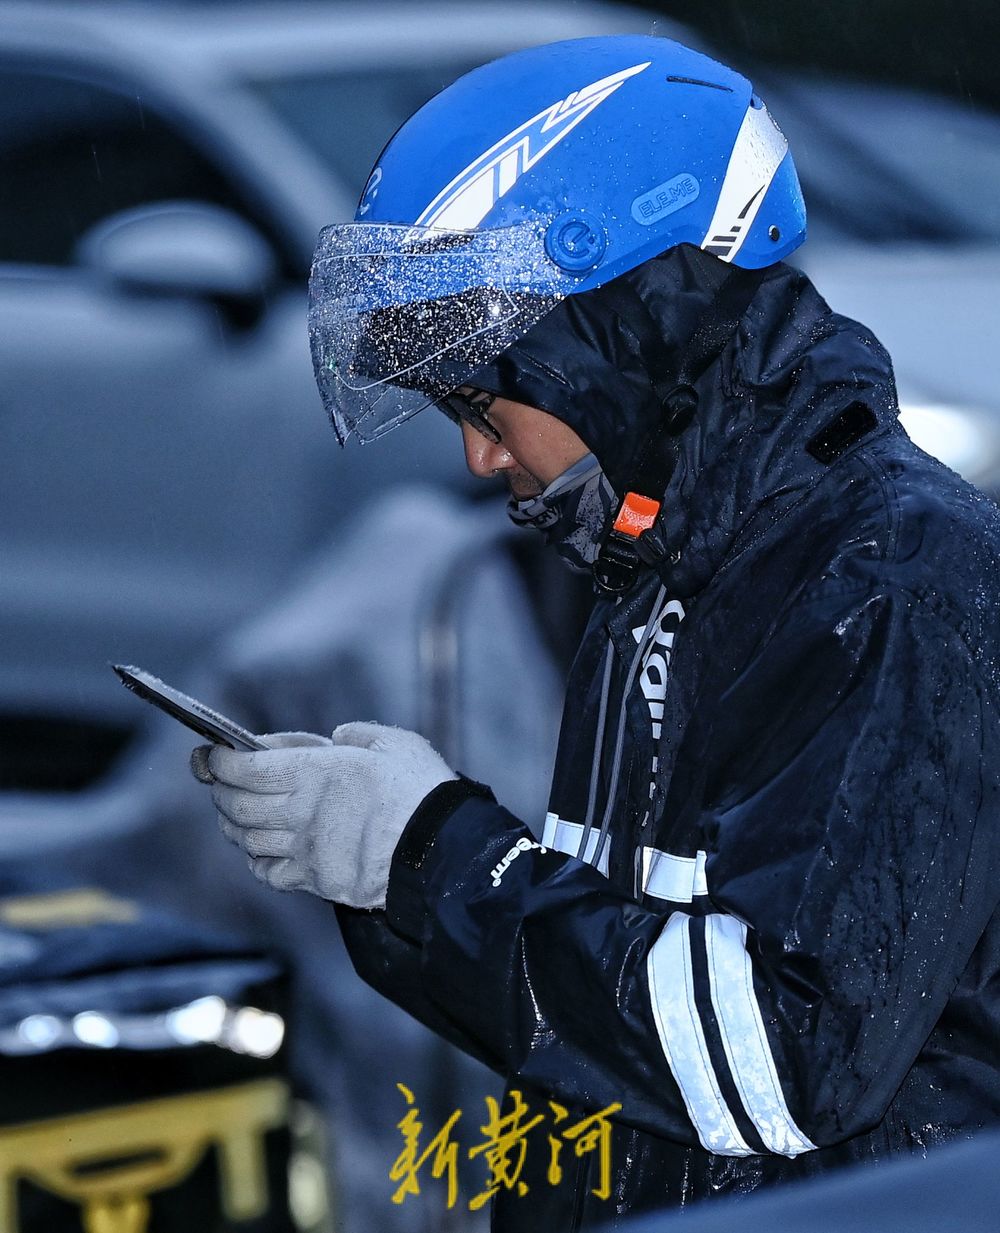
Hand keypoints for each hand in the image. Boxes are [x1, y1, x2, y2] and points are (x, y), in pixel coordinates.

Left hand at [190, 724, 456, 907]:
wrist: (440, 852)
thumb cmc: (422, 792)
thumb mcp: (396, 743)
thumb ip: (361, 735)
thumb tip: (339, 736)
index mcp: (317, 771)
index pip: (248, 768)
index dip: (223, 762)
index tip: (214, 756)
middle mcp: (302, 810)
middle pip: (238, 805)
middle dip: (221, 792)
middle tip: (219, 783)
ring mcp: (306, 849)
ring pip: (248, 840)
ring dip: (234, 826)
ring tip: (236, 816)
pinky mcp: (317, 880)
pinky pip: (270, 874)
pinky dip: (258, 862)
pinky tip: (263, 853)